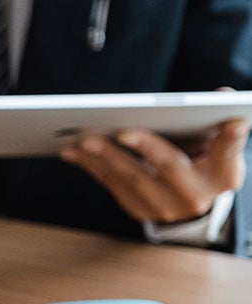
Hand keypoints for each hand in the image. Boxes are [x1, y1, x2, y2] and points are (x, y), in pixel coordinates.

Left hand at [59, 118, 248, 223]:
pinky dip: (91, 166)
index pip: (227, 151)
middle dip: (145, 147)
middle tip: (121, 131)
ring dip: (105, 158)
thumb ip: (218, 122)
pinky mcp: (138, 210)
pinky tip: (71, 152)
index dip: (229, 139)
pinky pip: (111, 185)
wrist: (189, 199)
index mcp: (223, 174)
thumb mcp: (217, 142)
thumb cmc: (203, 159)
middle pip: (169, 167)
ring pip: (132, 179)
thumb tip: (221, 93)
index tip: (232, 122)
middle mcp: (195, 195)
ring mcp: (164, 207)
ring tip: (85, 139)